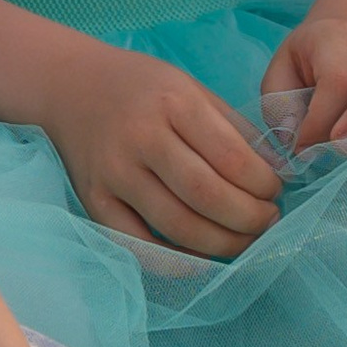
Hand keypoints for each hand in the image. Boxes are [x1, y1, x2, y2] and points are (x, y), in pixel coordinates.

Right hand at [40, 42, 284, 259]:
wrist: (70, 85)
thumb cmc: (142, 87)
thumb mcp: (190, 88)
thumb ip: (232, 128)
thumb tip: (276, 172)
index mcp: (173, 102)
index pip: (230, 156)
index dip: (263, 184)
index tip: (276, 191)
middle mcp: (141, 137)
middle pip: (206, 195)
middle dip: (248, 218)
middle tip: (269, 222)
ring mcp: (114, 173)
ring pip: (176, 225)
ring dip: (221, 243)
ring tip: (245, 240)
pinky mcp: (94, 201)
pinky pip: (138, 244)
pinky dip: (175, 260)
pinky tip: (202, 259)